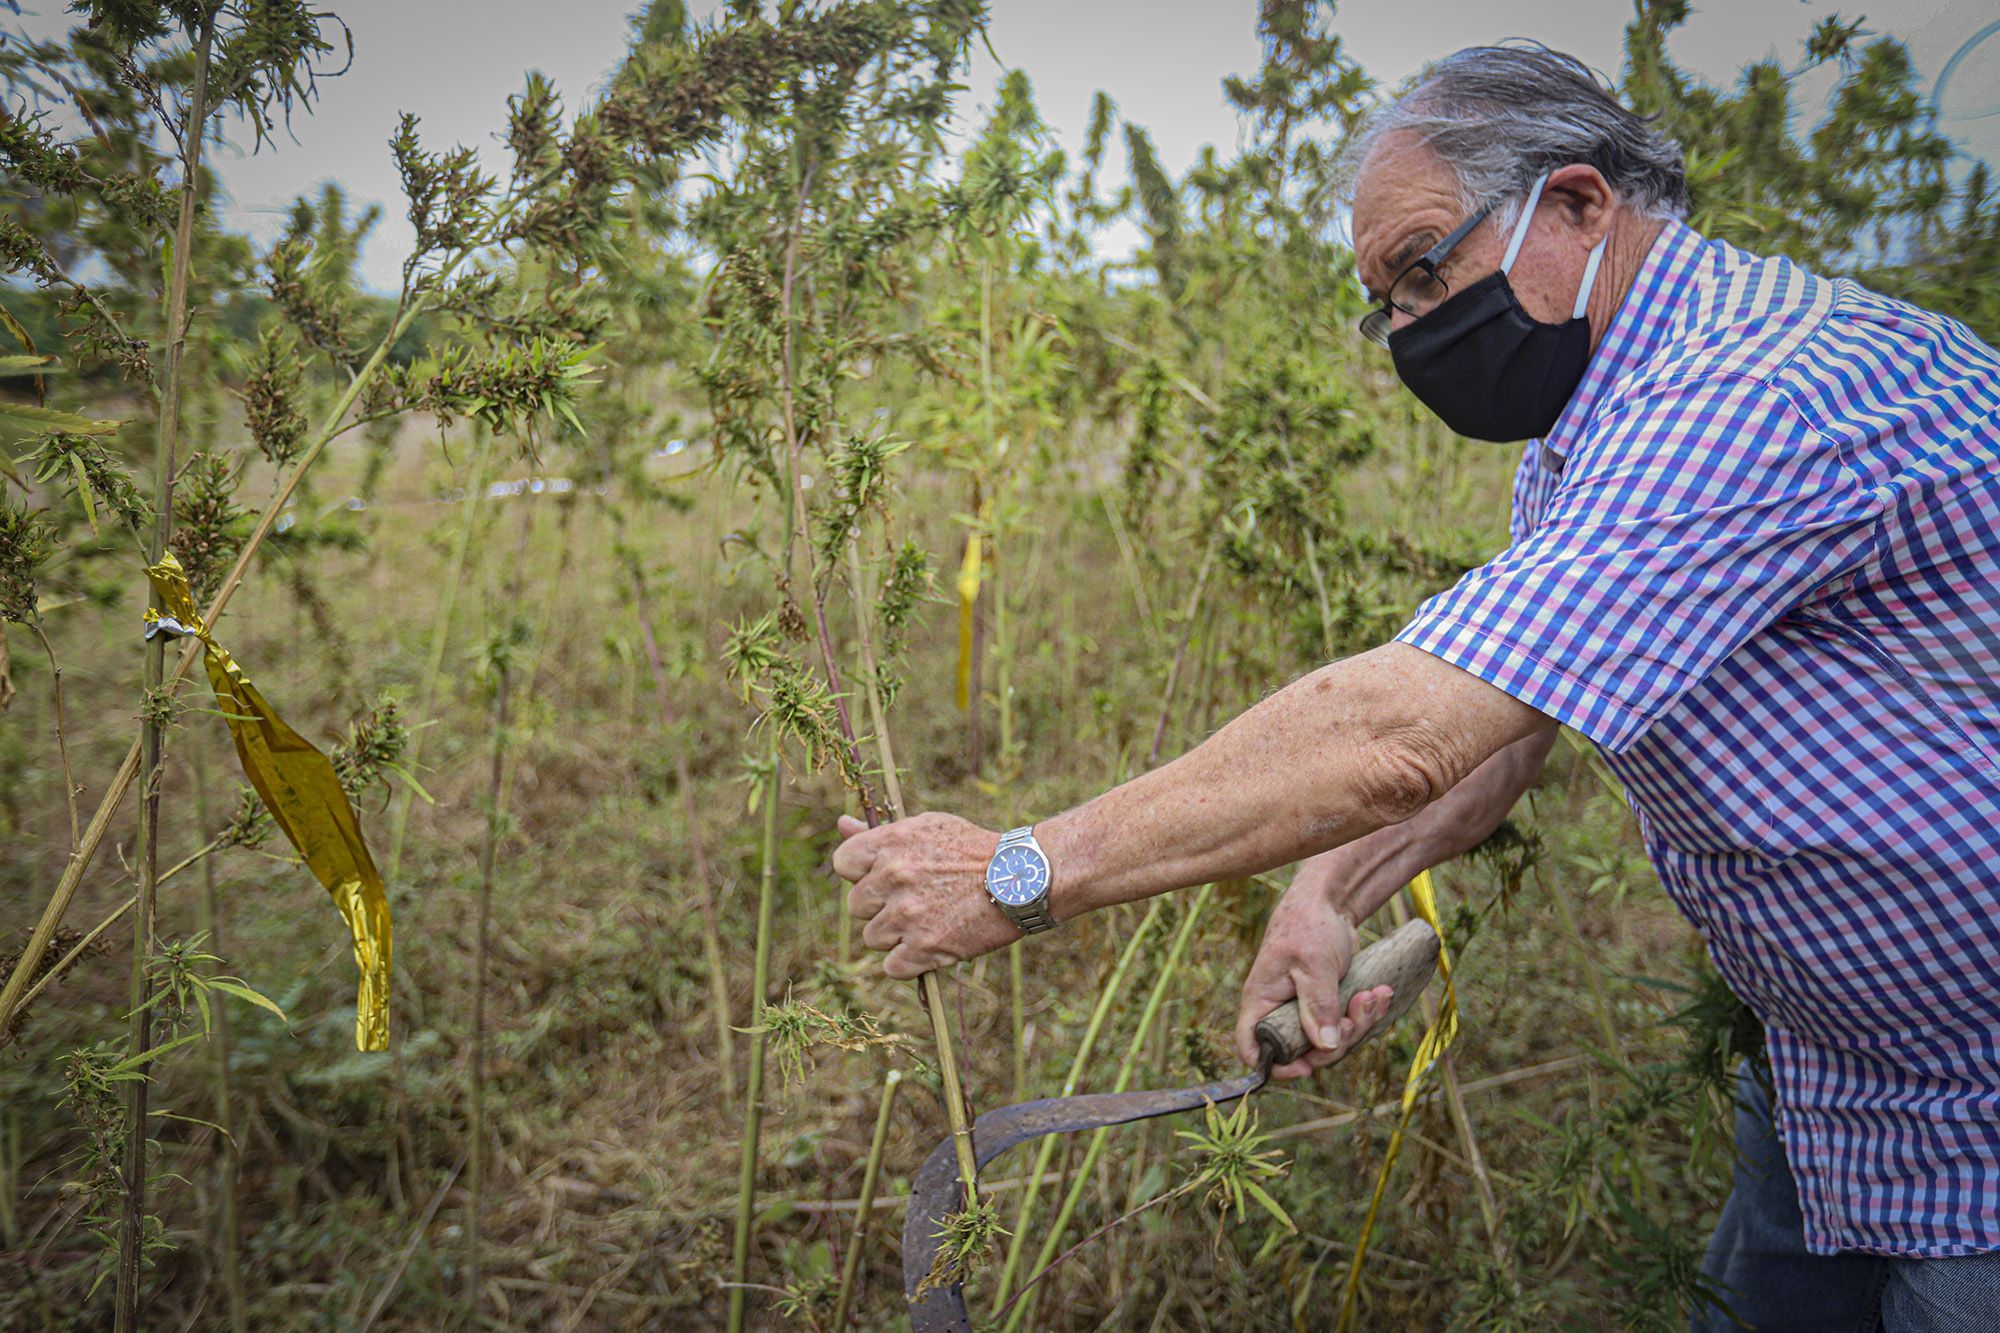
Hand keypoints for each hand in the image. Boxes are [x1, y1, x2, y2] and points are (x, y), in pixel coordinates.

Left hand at [831, 812, 1019, 978]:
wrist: (1022, 877)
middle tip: (914, 901)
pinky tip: (930, 945)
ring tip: (928, 921)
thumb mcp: (927, 828)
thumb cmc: (972, 850)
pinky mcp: (925, 948)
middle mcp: (894, 877)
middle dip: (880, 906)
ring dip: (895, 936)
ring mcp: (908, 915)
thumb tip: (842, 824)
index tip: (883, 878)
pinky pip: (892, 967)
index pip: (843, 864)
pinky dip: (909, 962)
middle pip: (857, 906)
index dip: (861, 874)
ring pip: (873, 938)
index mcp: (891, 843)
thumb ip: (879, 833)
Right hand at [1236, 883, 1394, 1079]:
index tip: (1305, 1067)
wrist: (1330, 903)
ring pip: (1331, 1041)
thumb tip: (1325, 1045)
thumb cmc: (1308, 925)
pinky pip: (1348, 1025)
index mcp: (1262, 1002)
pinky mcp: (1329, 1006)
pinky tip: (1381, 993)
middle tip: (1354, 1015)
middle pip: (1303, 1052)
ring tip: (1375, 995)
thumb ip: (1318, 1004)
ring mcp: (1306, 1011)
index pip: (1252, 1047)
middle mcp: (1281, 1011)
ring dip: (1359, 1024)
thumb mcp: (1312, 963)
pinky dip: (1367, 1013)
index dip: (1274, 1066)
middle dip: (1335, 1043)